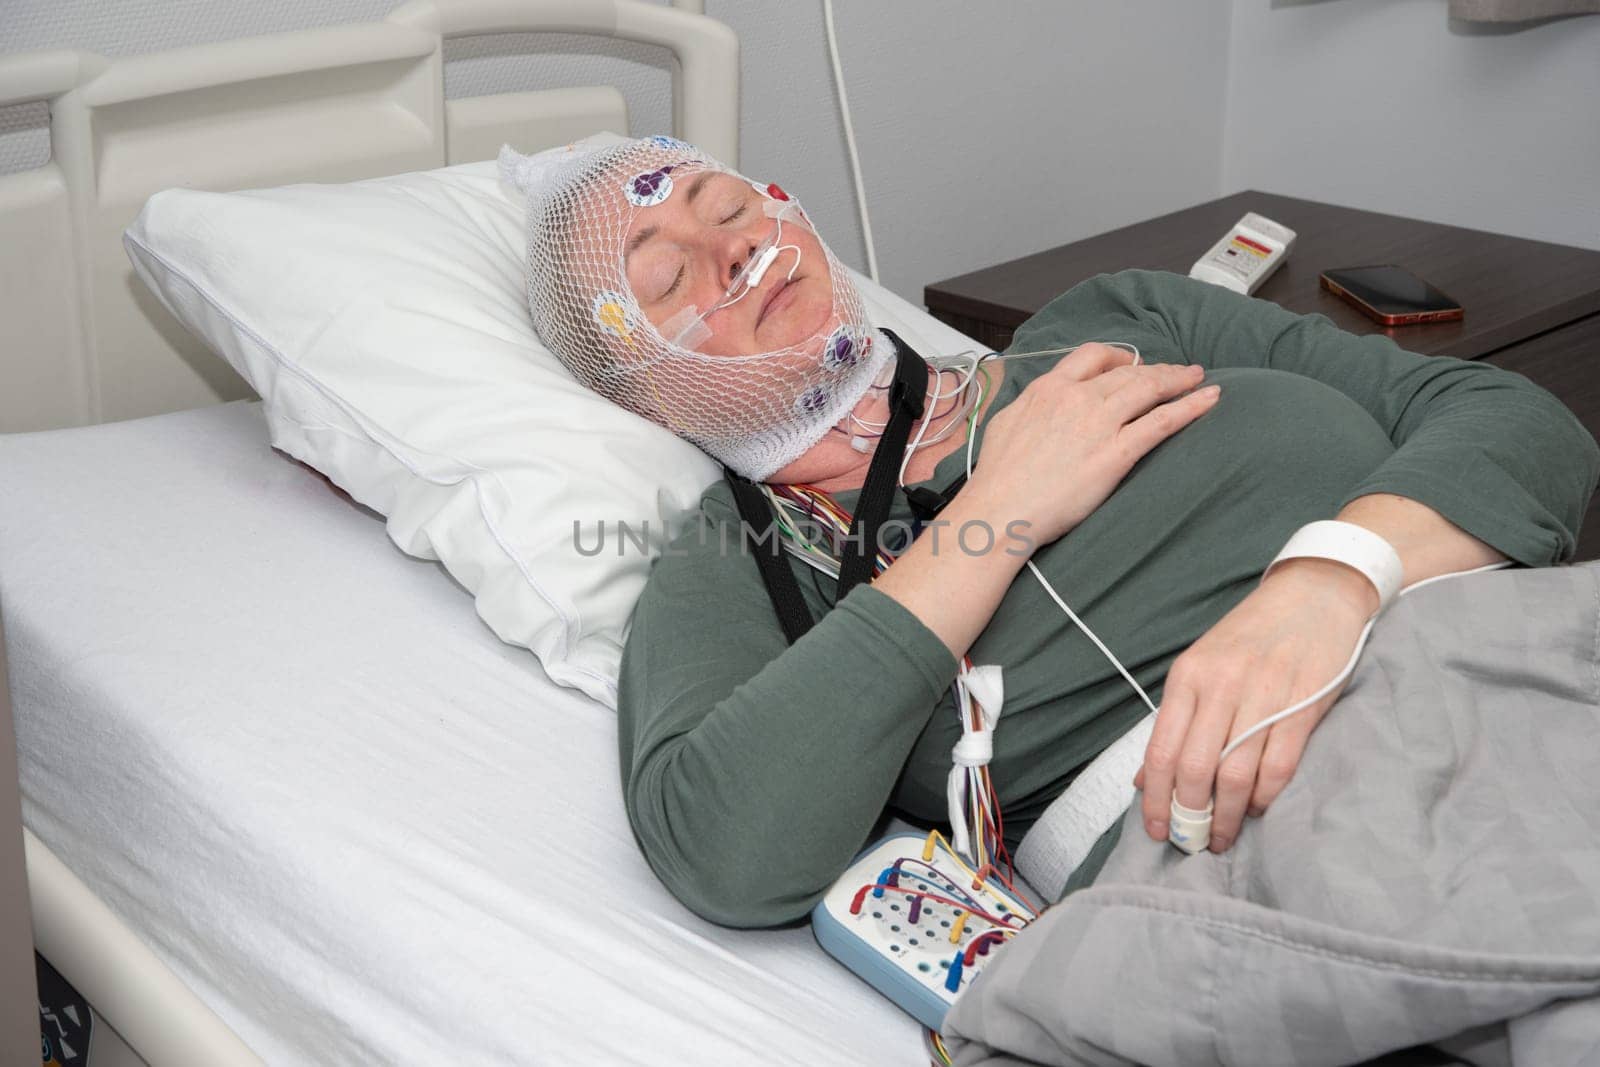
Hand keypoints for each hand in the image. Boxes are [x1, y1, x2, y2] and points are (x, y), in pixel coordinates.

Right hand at [968, 345, 1219, 545]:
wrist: (1000, 510)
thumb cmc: (997, 478)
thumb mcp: (1006, 422)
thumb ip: (1031, 404)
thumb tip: (1042, 401)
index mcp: (1049, 388)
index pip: (1093, 356)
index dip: (1119, 357)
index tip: (1132, 364)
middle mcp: (1077, 398)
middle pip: (1128, 372)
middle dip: (1158, 369)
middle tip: (1178, 373)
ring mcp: (1099, 424)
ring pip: (1149, 388)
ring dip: (1178, 380)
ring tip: (1197, 379)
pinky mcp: (1117, 453)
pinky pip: (1162, 421)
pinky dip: (1191, 406)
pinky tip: (1210, 398)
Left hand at [1134, 559, 1376, 850]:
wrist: (1314, 594)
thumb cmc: (1251, 635)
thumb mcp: (1201, 666)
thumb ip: (1175, 721)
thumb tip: (1145, 779)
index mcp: (1187, 676)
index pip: (1161, 750)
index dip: (1155, 798)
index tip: (1156, 830)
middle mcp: (1220, 685)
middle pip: (1196, 768)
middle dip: (1191, 815)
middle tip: (1193, 841)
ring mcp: (1264, 694)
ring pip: (1236, 773)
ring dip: (1229, 816)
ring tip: (1224, 836)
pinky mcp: (1304, 704)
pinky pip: (1279, 765)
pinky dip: (1266, 797)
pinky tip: (1259, 808)